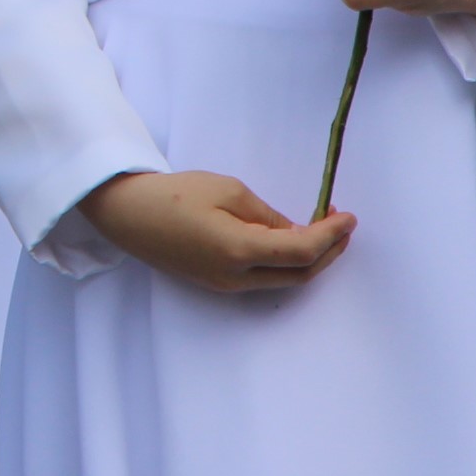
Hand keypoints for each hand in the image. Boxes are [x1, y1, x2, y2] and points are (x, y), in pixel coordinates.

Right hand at [81, 170, 353, 293]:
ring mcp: (226, 285)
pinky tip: (287, 240)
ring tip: (320, 231)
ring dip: (308, 258)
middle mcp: (237, 277)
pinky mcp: (216, 282)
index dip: (331, 236)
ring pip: (283, 279)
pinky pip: (263, 277)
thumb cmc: (174, 194)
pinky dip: (284, 261)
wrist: (127, 213)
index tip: (348, 217)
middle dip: (329, 252)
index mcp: (240, 251)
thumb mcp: (227, 190)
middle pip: (300, 274)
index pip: (302, 251)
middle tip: (342, 227)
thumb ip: (267, 214)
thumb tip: (294, 231)